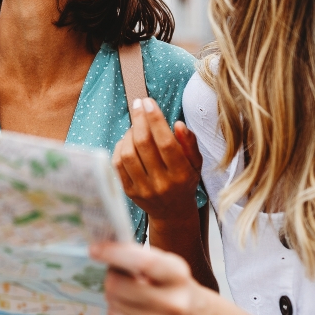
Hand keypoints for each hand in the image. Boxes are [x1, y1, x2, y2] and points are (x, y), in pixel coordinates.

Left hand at [91, 241, 218, 314]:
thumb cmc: (178, 288)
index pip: (143, 262)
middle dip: (110, 277)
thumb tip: (104, 251)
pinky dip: (116, 311)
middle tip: (115, 274)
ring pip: (114, 303)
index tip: (94, 249)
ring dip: (113, 295)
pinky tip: (128, 308)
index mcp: (178, 275)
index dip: (114, 253)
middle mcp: (174, 302)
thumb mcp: (169, 267)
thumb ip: (141, 259)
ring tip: (127, 293)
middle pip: (118, 286)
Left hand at [113, 98, 202, 223]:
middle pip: (144, 145)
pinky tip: (128, 140)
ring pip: (128, 153)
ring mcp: (143, 189)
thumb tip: (178, 124)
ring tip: (136, 125)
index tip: (148, 102)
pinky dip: (120, 146)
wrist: (172, 212)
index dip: (156, 120)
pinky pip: (118, 163)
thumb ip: (190, 143)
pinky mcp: (129, 192)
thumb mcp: (196, 163)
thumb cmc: (185, 181)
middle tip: (138, 104)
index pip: (166, 143)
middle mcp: (162, 183)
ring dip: (129, 133)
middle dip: (139, 120)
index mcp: (181, 174)